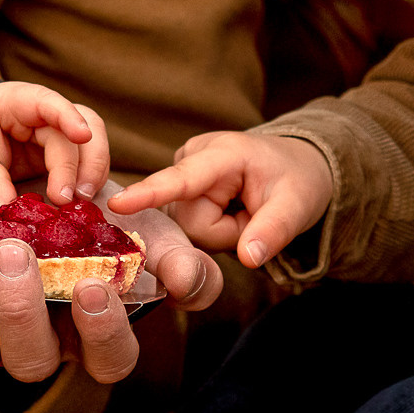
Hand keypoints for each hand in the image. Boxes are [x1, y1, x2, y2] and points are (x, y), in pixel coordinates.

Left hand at [0, 81, 108, 208]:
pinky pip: (84, 163)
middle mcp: (45, 113)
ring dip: (92, 172)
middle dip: (83, 162)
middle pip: (81, 126)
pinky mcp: (60, 154)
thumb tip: (6, 209)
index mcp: (17, 101)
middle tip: (72, 198)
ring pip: (92, 144)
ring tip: (80, 203)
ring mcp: (56, 133)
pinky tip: (80, 204)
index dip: (69, 116)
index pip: (49, 102)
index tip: (82, 136)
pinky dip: (87, 181)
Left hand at [0, 180, 221, 384]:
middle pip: (28, 360)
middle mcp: (36, 348)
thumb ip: (180, 260)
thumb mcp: (149, 235)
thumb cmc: (101, 227)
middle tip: (16, 251)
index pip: (106, 360)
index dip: (101, 333)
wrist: (34, 193)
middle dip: (19, 309)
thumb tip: (186, 283)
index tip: (94, 285)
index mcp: (93, 340)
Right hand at [109, 130, 333, 268]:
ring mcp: (182, 171)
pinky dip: (212, 227)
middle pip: (190, 221)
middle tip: (250, 215)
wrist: (294, 167)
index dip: (150, 193)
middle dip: (223, 232)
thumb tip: (249, 258)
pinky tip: (228, 210)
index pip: (182, 178)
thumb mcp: (297, 206)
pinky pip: (187, 225)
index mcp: (223, 154)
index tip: (117, 203)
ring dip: (219, 231)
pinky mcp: (179, 188)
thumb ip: (273, 232)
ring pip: (187, 228)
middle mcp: (193, 156)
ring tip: (241, 211)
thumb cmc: (297, 180)